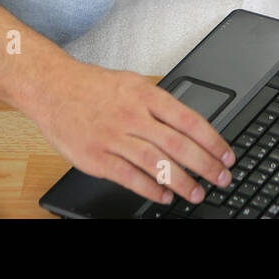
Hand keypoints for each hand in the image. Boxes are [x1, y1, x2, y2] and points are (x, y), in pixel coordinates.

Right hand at [35, 61, 234, 204]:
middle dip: (206, 165)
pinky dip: (149, 189)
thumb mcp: (132, 83)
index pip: (189, 120)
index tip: (227, 155)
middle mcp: (132, 116)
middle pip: (178, 144)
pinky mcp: (95, 157)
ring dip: (181, 181)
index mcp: (145, 95)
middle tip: (222, 178)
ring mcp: (113, 137)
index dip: (213, 141)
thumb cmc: (92, 87)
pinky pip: (128, 176)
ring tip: (197, 193)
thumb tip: (189, 124)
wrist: (51, 87)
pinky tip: (163, 195)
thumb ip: (158, 104)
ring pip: (156, 163)